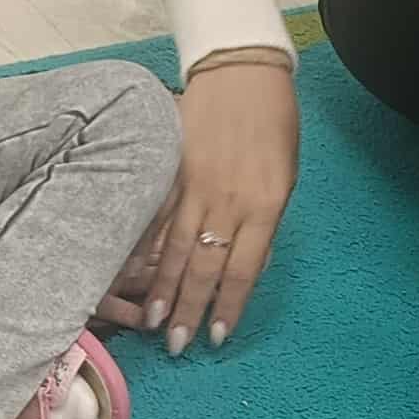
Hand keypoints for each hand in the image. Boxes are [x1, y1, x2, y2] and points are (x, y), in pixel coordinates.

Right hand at [98, 60, 297, 352]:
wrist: (243, 71)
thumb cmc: (274, 125)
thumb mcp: (286, 176)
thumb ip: (265, 221)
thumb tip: (246, 264)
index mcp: (265, 205)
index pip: (244, 269)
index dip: (228, 306)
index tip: (216, 336)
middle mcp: (228, 200)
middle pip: (204, 266)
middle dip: (190, 310)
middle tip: (177, 346)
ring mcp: (195, 184)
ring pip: (174, 247)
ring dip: (163, 289)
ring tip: (153, 323)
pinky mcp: (171, 169)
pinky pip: (155, 216)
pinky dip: (144, 248)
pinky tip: (132, 273)